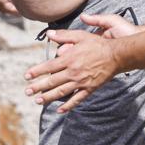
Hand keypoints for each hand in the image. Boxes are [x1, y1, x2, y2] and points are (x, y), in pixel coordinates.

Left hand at [23, 14, 142, 111]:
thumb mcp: (80, 36)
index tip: (26, 76)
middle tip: (27, 92)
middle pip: (52, 81)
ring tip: (37, 101)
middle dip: (37, 87)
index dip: (36, 72)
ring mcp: (81, 82)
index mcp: (69, 59)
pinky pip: (77, 99)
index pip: (48, 67)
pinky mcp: (90, 88)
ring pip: (61, 91)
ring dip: (48, 97)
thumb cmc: (98, 45)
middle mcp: (73, 72)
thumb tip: (49, 33)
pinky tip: (60, 110)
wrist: (117, 55)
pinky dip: (68, 105)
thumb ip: (63, 35)